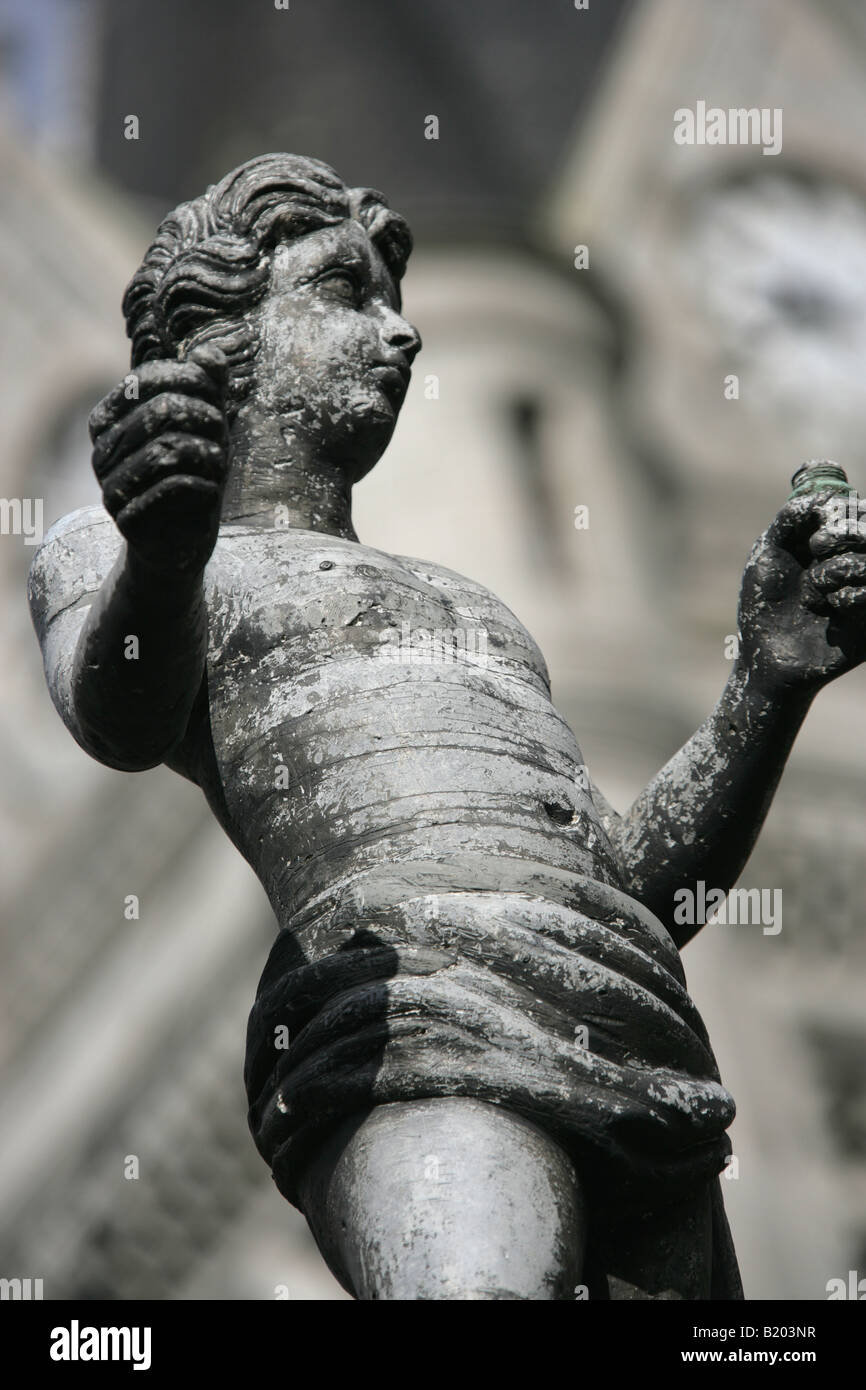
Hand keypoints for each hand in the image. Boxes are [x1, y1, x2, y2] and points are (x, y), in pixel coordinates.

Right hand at [89, 346, 229, 576]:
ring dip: (208, 455)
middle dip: (207, 420)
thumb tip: (212, 354)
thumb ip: (208, 387)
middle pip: (163, 411)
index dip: (193, 383)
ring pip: (168, 450)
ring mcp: (109, 486)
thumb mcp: (205, 426)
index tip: (216, 403)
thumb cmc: (192, 473)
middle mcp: (100, 450)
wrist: (179, 539)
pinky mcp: (126, 519)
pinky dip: (203, 486)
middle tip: (222, 439)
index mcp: (108, 419)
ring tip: (218, 466)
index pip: (149, 378)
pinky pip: (172, 488)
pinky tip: (209, 491)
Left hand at [737, 491, 865, 693]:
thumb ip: (789, 520)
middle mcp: (850, 560)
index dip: (843, 505)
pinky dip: (853, 594)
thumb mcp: (767, 554)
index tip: (823, 515)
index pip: (854, 509)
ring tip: (815, 587)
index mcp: (827, 541)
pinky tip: (834, 606)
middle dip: (846, 531)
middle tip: (818, 545)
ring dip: (842, 567)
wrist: (767, 656)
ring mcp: (861, 587)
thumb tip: (820, 496)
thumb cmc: (763, 604)